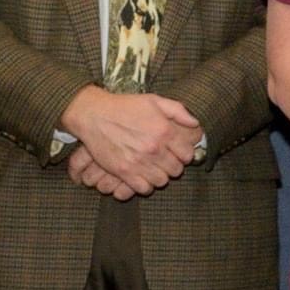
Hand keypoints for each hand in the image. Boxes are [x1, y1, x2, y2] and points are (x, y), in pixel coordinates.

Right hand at [60, 86, 203, 193]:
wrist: (94, 115)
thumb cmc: (125, 106)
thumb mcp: (154, 100)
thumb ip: (178, 111)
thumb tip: (196, 123)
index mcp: (164, 131)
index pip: (188, 154)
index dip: (184, 154)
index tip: (178, 152)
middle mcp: (154, 148)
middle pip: (176, 170)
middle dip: (173, 166)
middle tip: (166, 161)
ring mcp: (138, 161)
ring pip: (161, 181)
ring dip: (160, 176)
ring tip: (154, 168)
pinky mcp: (123, 171)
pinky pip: (143, 188)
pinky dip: (146, 185)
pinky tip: (143, 176)